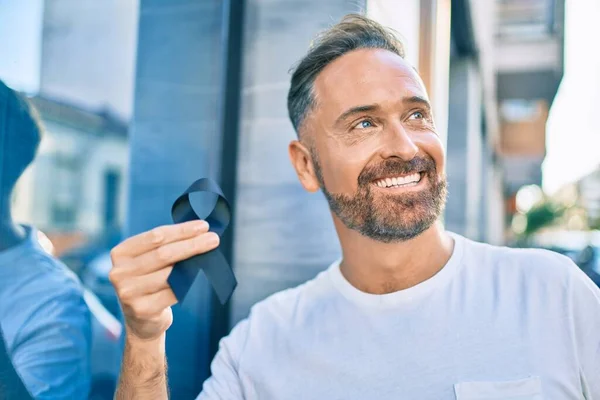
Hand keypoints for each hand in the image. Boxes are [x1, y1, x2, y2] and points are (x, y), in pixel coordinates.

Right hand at [109, 220, 219, 340]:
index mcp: (121, 253)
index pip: (156, 236)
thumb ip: (166, 247)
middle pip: (163, 254)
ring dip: (194, 263)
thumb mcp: (150, 262)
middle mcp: (120, 272)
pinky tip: (199, 276)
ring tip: (211, 255)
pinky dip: (188, 283)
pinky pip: (173, 292)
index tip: (203, 226)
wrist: (142, 321)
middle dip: (192, 244)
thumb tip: (200, 232)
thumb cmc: (150, 282)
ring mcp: (129, 293)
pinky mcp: (142, 309)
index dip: (182, 230)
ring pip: (170, 274)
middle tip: (214, 238)